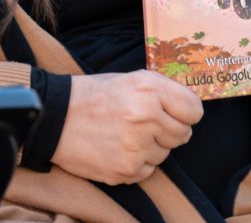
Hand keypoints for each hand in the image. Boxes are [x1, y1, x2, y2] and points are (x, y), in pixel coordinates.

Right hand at [53, 70, 202, 184]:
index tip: (177, 113)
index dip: (186, 112)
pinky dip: (137, 162)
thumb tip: (192, 107)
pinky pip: (148, 170)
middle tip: (145, 123)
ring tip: (126, 134)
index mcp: (149, 89)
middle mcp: (146, 117)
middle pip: (183, 134)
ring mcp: (136, 147)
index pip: (194, 110)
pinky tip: (118, 148)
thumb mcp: (132, 79)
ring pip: (165, 153)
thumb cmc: (95, 95)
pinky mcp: (125, 170)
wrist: (55, 118)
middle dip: (168, 130)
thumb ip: (163, 91)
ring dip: (151, 146)